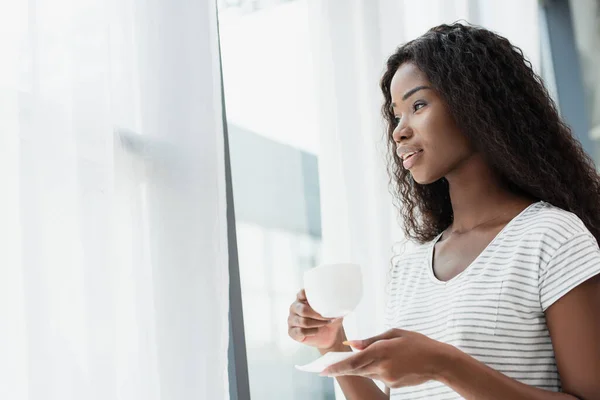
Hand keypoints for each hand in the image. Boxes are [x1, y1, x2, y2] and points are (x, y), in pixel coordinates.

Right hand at [287, 289, 345, 349]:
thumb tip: (337, 301)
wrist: (330, 336)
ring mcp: (292, 319)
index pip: (301, 293)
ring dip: (317, 324)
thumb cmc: (331, 319)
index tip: (320, 300)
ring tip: (325, 323)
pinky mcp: (292, 331)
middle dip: (317, 315)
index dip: (309, 296)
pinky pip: (300, 332)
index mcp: (302, 298)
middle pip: (303, 310)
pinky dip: (312, 332)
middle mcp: (295, 307)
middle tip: (328, 318)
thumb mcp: (334, 309)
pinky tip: (316, 331)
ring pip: (303, 322)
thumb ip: (332, 303)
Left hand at [321, 328, 450, 387]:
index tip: (323, 369)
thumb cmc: (417, 343)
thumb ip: (371, 340)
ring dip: (357, 367)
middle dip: (340, 369)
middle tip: (325, 368)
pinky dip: (374, 369)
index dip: (336, 367)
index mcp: (382, 351)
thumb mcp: (394, 333)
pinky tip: (379, 362)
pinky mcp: (393, 384)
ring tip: (346, 362)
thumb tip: (352, 344)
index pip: (353, 361)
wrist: (439, 361)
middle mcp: (383, 367)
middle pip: (356, 369)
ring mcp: (388, 378)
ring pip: (366, 372)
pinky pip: (378, 375)